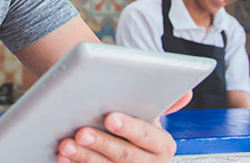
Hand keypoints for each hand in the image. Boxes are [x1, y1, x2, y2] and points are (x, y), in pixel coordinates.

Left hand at [55, 92, 190, 162]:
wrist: (120, 147)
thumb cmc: (131, 125)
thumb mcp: (147, 114)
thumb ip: (164, 102)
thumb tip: (187, 92)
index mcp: (163, 146)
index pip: (146, 136)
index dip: (129, 127)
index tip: (109, 118)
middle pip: (124, 156)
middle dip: (101, 143)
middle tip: (81, 132)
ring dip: (83, 157)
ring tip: (65, 144)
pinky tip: (62, 158)